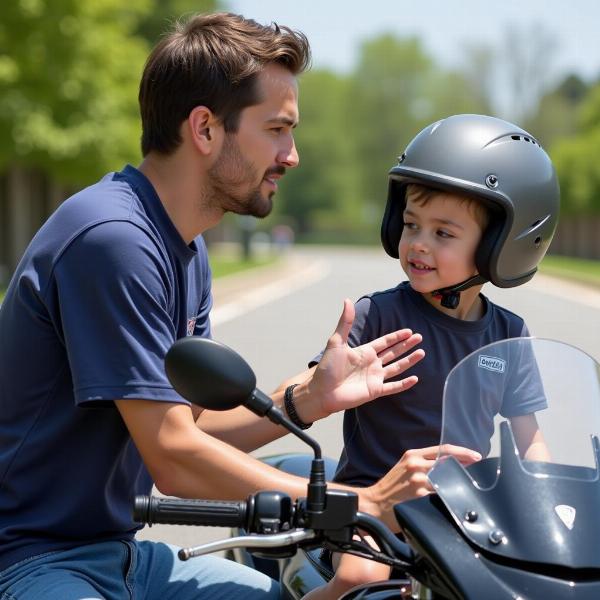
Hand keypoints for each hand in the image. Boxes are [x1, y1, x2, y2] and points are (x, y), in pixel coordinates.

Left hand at [309, 299, 424, 415]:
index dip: (397, 336)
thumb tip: (347, 300)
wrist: (322, 392)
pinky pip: (393, 387)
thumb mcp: (336, 341)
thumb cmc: (327, 367)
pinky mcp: (375, 391)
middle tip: (420, 338)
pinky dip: (404, 384)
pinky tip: (415, 379)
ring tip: (422, 353)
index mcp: (364, 352)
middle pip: (394, 353)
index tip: (409, 331)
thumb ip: (345, 322)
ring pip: (397, 367)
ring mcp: (374, 378)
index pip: (385, 342)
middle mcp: (371, 364)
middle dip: (406, 345)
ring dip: (409, 361)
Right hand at [362, 444, 481, 529]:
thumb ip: (424, 463)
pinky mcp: (419, 497)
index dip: (463, 452)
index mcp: (412, 455)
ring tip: (470, 489)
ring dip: (461, 484)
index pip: (444, 449)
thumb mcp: (404, 467)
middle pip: (449, 463)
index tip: (477, 456)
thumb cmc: (391, 486)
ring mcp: (418, 481)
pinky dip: (451, 498)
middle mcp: (416, 465)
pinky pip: (441, 496)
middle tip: (479, 472)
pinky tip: (456, 502)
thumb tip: (450, 464)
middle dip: (466, 468)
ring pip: (448, 480)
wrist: (373, 503)